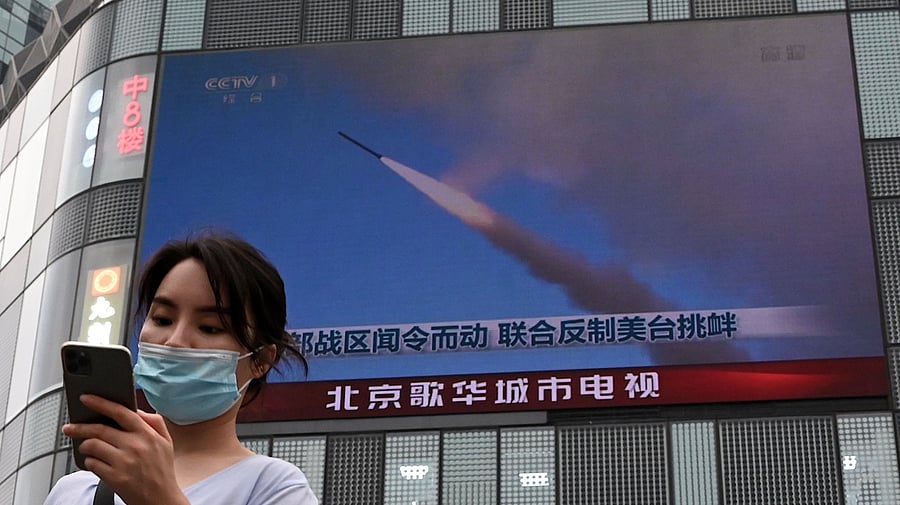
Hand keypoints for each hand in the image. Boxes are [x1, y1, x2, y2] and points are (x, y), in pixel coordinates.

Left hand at [63, 395, 189, 504]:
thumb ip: (154, 422)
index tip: (86, 398)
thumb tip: (136, 410)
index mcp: (147, 434)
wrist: (161, 499)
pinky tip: (95, 462)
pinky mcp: (115, 477)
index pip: (121, 411)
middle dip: (80, 427)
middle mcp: (135, 446)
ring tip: (86, 448)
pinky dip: (89, 461)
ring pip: (93, 446)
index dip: (101, 402)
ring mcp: (124, 462)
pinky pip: (92, 463)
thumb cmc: (162, 470)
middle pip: (100, 429)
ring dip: (85, 446)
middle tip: (70, 427)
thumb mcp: (166, 441)